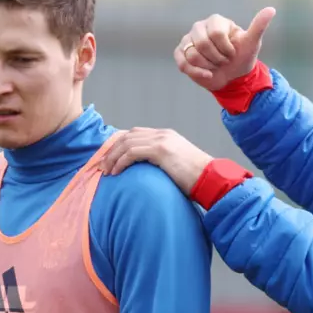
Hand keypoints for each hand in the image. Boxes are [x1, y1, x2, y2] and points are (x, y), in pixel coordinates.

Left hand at [99, 128, 213, 195]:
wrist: (211, 178)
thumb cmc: (195, 178)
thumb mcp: (175, 166)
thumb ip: (160, 163)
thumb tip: (144, 173)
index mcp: (166, 136)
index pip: (135, 134)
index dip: (119, 145)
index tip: (109, 159)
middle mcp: (163, 134)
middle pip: (128, 136)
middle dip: (112, 150)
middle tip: (102, 166)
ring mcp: (162, 140)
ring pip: (127, 143)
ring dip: (113, 157)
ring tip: (106, 171)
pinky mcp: (161, 150)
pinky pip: (132, 152)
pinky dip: (121, 162)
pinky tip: (117, 172)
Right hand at [174, 7, 276, 90]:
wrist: (233, 77)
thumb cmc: (242, 57)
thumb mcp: (252, 43)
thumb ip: (259, 26)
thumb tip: (271, 9)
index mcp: (216, 21)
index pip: (216, 34)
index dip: (226, 49)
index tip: (233, 52)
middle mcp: (199, 27)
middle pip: (203, 45)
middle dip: (217, 58)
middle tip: (224, 60)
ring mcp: (188, 40)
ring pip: (192, 55)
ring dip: (208, 66)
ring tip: (215, 66)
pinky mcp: (180, 53)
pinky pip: (183, 64)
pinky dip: (197, 73)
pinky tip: (208, 75)